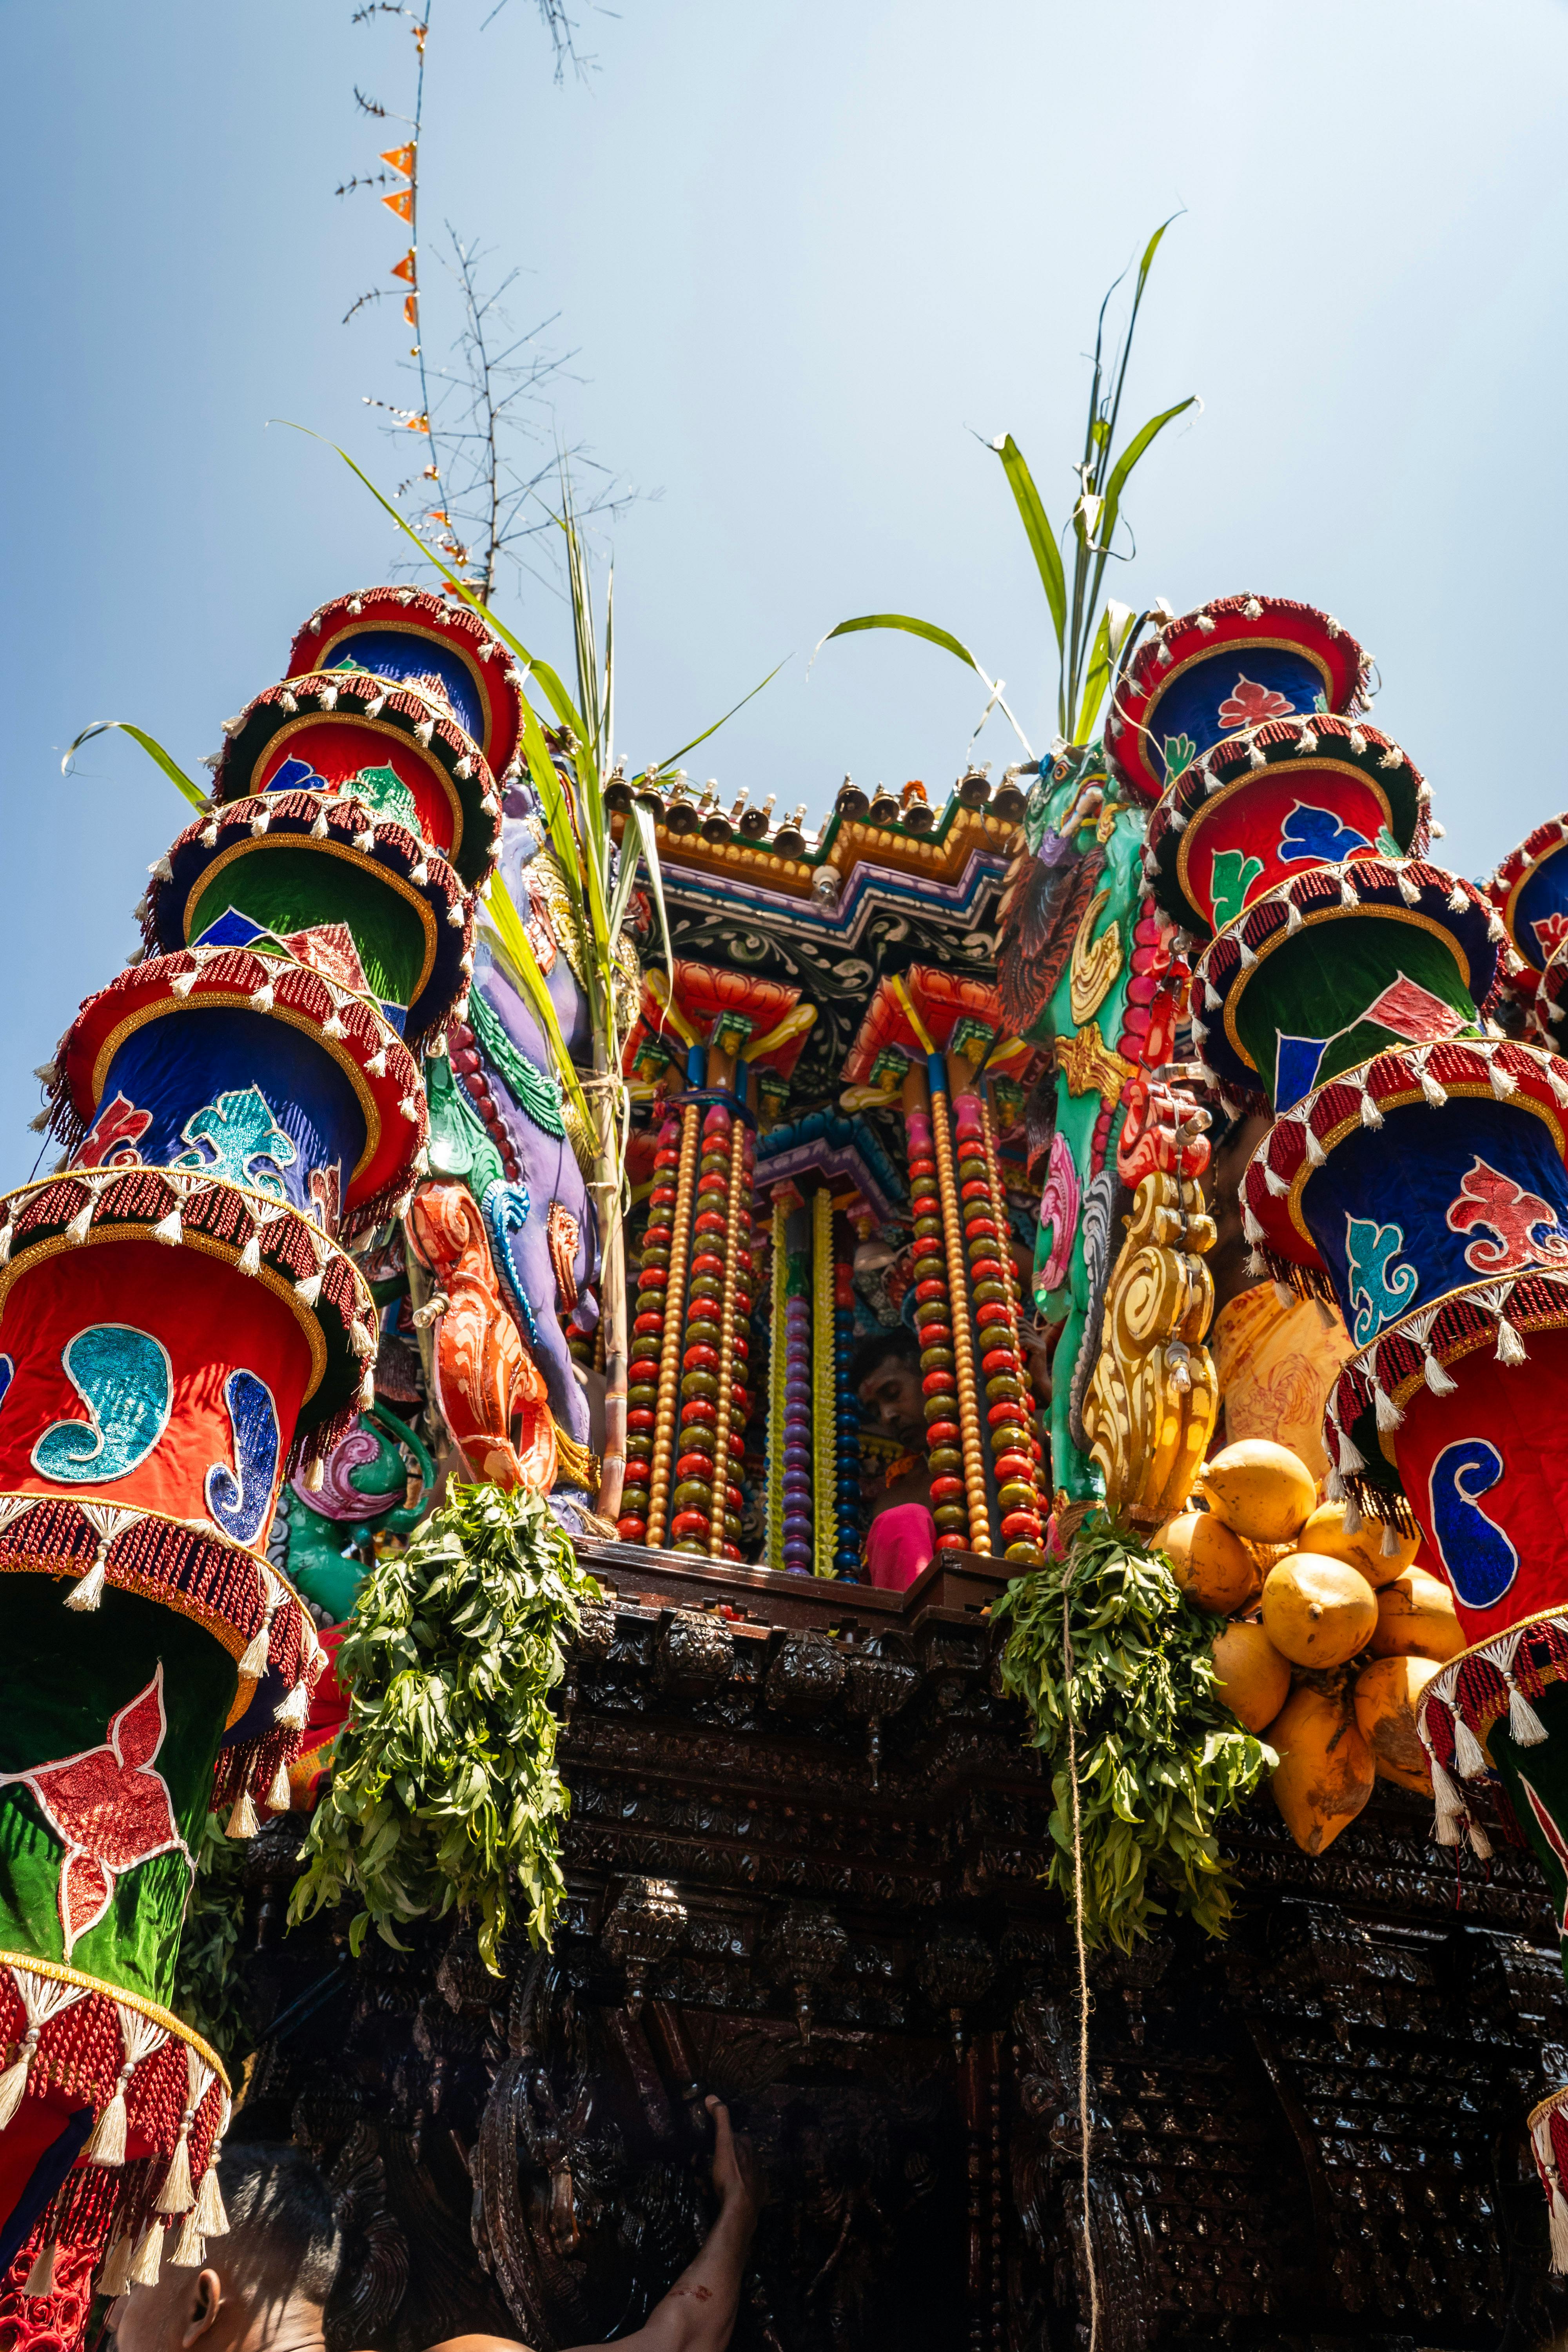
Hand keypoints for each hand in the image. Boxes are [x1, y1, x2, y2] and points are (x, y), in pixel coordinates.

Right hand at [705, 2096, 757, 2225]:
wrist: (740, 2208)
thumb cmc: (730, 2174)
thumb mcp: (723, 2142)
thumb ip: (720, 2118)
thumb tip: (711, 2096)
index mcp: (748, 2145)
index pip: (730, 2137)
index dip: (714, 2143)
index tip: (701, 2154)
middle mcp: (756, 2158)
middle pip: (731, 2156)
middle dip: (715, 2163)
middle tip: (701, 2173)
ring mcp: (758, 2178)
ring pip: (734, 2173)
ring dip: (720, 2178)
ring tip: (706, 2187)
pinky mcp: (758, 2195)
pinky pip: (741, 2189)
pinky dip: (731, 2190)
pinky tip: (722, 2195)